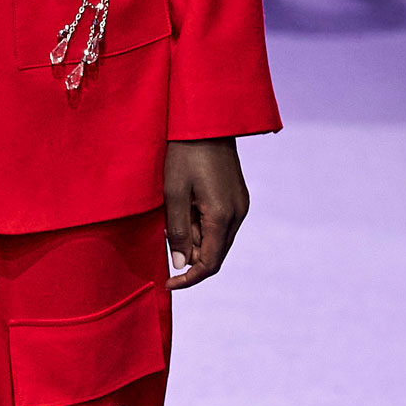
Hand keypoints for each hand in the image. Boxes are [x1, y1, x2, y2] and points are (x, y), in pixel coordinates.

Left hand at [164, 137, 248, 290]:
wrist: (206, 122)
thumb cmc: (184, 154)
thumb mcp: (173, 193)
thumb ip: (177, 230)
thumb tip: (179, 264)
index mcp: (222, 216)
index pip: (209, 264)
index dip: (189, 278)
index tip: (168, 283)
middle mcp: (237, 214)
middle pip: (215, 254)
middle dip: (189, 256)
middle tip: (165, 236)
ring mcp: (240, 205)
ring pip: (217, 239)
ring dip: (194, 239)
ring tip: (173, 216)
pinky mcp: (238, 197)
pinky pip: (220, 224)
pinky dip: (202, 227)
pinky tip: (185, 209)